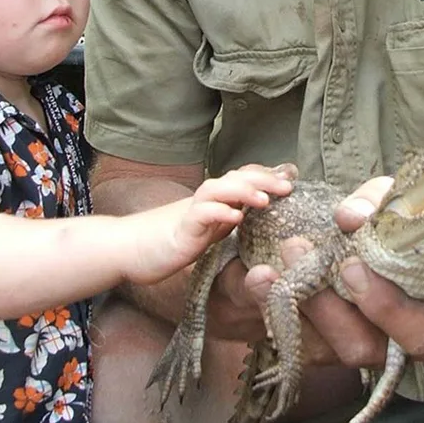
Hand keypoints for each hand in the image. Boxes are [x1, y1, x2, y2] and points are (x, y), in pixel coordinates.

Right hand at [124, 163, 295, 286]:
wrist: (131, 247)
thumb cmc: (174, 240)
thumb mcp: (211, 230)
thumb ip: (231, 217)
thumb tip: (257, 211)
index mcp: (216, 199)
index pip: (244, 176)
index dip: (267, 175)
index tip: (292, 179)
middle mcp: (206, 199)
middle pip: (236, 178)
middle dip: (264, 179)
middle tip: (289, 186)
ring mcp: (192, 211)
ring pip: (218, 189)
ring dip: (243, 191)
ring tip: (266, 200)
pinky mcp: (181, 229)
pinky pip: (200, 215)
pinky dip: (218, 213)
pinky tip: (235, 218)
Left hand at [244, 176, 423, 369]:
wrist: (402, 242)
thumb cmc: (414, 225)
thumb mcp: (406, 205)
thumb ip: (380, 205)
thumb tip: (348, 216)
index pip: (418, 332)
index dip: (386, 308)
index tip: (352, 266)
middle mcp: (397, 343)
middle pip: (359, 346)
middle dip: (323, 305)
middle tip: (296, 249)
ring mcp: (360, 345)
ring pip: (322, 350)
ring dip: (290, 308)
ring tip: (264, 268)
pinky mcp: (325, 343)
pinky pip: (297, 340)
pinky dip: (274, 311)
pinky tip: (258, 279)